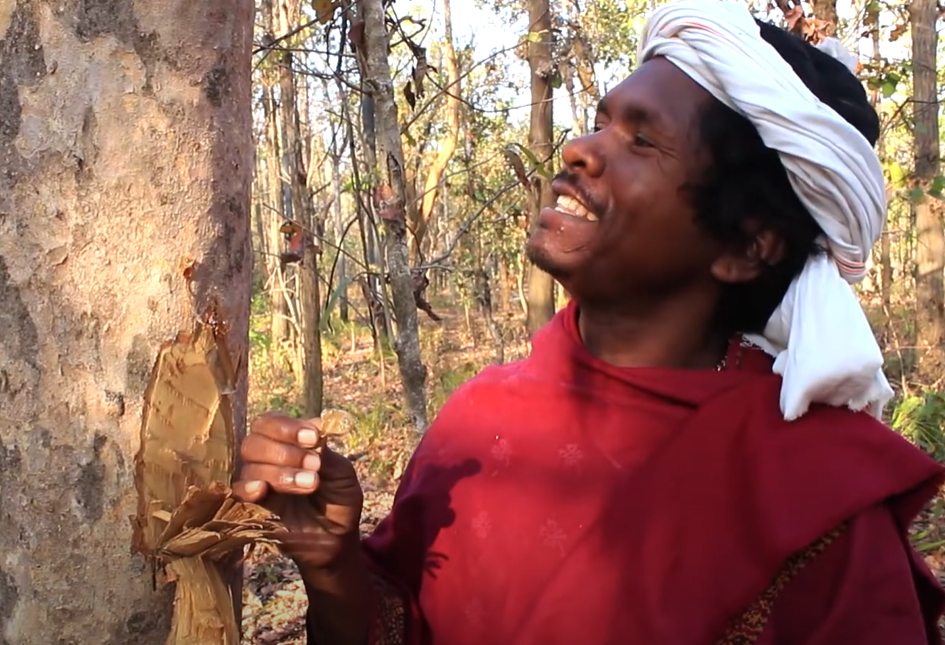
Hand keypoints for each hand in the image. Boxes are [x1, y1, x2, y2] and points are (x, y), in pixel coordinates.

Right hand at [234, 411, 363, 572]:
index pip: (271, 422)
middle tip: (314, 465)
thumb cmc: (338, 500)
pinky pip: (238, 492)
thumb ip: (326, 452)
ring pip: (250, 466)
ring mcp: (257, 482)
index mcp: (287, 443)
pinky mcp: (250, 507)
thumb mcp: (341, 473)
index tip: (313, 437)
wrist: (336, 538)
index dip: (288, 427)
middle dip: (285, 451)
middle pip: (255, 441)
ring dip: (281, 472)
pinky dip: (249, 487)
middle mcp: (267, 458)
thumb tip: (315, 428)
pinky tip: (263, 490)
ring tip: (311, 484)